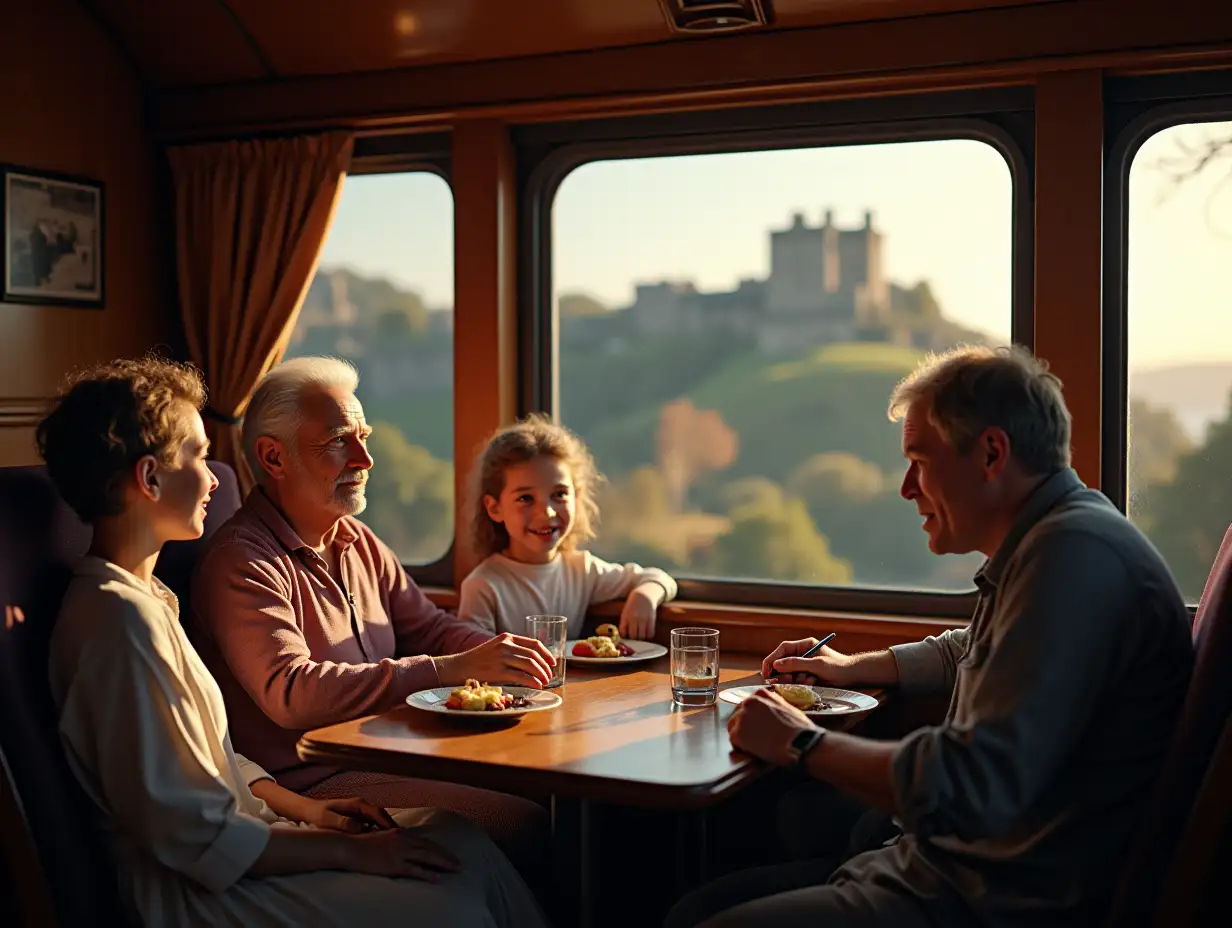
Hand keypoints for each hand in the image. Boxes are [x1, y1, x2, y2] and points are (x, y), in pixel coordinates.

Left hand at [305, 797, 396, 833]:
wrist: (308, 810)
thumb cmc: (317, 815)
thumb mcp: (328, 819)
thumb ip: (342, 823)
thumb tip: (359, 828)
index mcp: (356, 804)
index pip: (377, 812)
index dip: (387, 823)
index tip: (396, 834)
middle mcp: (361, 805)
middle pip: (381, 815)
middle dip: (391, 827)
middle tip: (402, 840)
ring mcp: (360, 810)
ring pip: (378, 819)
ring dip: (386, 829)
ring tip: (395, 842)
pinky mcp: (357, 816)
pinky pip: (372, 823)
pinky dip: (379, 830)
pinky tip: (381, 841)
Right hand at [342, 828, 461, 881]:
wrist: (349, 847)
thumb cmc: (362, 844)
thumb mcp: (382, 837)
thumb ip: (395, 839)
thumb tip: (405, 845)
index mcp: (401, 832)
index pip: (425, 840)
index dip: (439, 848)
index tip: (449, 854)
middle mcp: (403, 839)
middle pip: (430, 847)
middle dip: (446, 856)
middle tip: (459, 863)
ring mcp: (399, 852)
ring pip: (427, 857)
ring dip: (443, 863)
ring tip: (454, 870)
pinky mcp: (393, 864)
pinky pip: (414, 870)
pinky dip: (427, 873)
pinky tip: (436, 878)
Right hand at [436, 633, 555, 687]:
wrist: (458, 667)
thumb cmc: (478, 660)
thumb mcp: (496, 648)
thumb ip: (512, 650)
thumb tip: (532, 661)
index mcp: (507, 637)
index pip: (534, 643)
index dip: (546, 654)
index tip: (552, 662)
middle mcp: (505, 645)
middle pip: (533, 655)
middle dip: (545, 667)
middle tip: (549, 676)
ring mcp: (501, 657)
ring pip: (529, 665)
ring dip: (540, 674)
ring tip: (544, 681)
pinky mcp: (498, 671)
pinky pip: (521, 676)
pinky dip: (532, 681)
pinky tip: (537, 685)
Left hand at [619, 588, 658, 638]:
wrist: (643, 595)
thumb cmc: (633, 605)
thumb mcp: (625, 612)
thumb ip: (624, 623)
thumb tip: (623, 636)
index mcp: (625, 616)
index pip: (623, 632)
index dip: (624, 636)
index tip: (626, 636)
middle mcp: (634, 618)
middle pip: (633, 636)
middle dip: (633, 639)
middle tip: (634, 637)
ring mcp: (643, 619)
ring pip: (642, 636)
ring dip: (641, 638)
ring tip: (641, 635)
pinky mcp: (651, 620)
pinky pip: (650, 633)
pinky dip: (649, 635)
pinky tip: (647, 633)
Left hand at [727, 688, 816, 766]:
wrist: (802, 742)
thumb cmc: (800, 728)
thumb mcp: (786, 708)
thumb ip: (771, 707)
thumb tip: (767, 715)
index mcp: (760, 694)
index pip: (747, 705)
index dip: (751, 718)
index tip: (756, 726)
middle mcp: (748, 702)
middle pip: (738, 715)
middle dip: (745, 727)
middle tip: (756, 739)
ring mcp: (741, 717)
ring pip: (734, 728)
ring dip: (743, 737)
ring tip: (757, 746)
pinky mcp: (737, 734)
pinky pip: (734, 742)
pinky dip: (742, 748)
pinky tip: (755, 752)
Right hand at [762, 637, 851, 686]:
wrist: (854, 676)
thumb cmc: (838, 666)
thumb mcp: (816, 664)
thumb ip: (796, 664)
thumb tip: (776, 665)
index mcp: (804, 645)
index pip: (782, 649)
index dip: (772, 659)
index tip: (766, 671)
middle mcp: (803, 654)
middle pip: (784, 662)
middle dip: (783, 673)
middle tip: (784, 682)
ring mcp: (806, 666)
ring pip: (790, 674)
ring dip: (795, 680)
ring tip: (807, 681)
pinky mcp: (809, 676)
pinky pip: (798, 681)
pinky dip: (802, 684)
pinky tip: (813, 683)